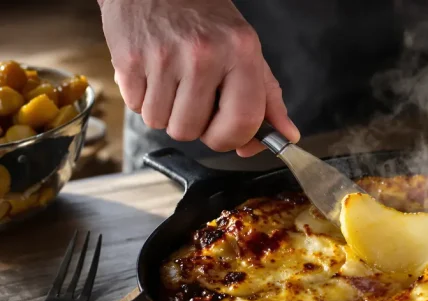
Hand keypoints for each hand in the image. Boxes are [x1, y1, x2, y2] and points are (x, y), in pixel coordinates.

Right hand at [99, 0, 299, 156]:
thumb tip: (286, 135)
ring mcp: (162, 57)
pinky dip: (144, 100)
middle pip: (192, 131)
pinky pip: (137, 108)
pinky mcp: (128, 60)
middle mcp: (203, 54)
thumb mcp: (246, 50)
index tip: (228, 136)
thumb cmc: (205, 19)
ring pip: (161, 124)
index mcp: (240, 52)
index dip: (233, 140)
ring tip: (173, 84)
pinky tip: (154, 76)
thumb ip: (268, 98)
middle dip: (194, 126)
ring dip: (167, 114)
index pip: (242, 121)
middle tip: (196, 99)